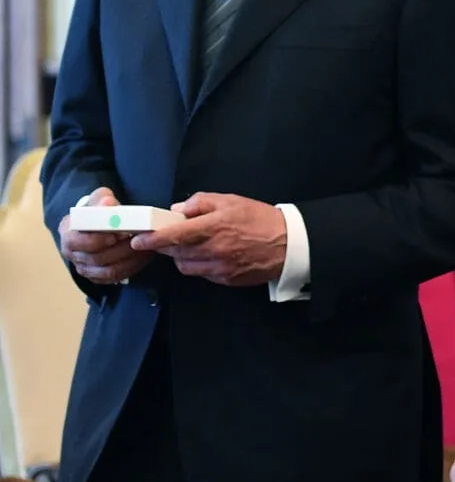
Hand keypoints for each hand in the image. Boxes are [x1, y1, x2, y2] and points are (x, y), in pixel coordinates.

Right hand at [59, 187, 153, 284]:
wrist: (100, 224)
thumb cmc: (98, 210)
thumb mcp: (99, 199)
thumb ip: (102, 199)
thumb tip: (108, 204)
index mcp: (67, 233)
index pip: (75, 242)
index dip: (96, 240)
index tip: (116, 235)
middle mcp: (72, 254)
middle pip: (96, 258)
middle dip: (121, 250)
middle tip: (141, 240)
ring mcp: (84, 267)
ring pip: (109, 271)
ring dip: (131, 260)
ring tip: (147, 247)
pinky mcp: (98, 276)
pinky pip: (117, 277)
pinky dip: (133, 267)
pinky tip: (145, 256)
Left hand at [129, 193, 285, 286]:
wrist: (289, 244)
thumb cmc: (261, 220)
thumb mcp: (232, 201)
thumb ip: (202, 202)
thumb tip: (179, 210)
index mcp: (214, 227)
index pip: (174, 235)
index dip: (153, 239)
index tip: (139, 240)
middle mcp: (214, 249)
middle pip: (175, 252)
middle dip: (165, 246)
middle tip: (165, 238)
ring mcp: (219, 267)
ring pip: (186, 266)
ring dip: (181, 256)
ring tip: (189, 246)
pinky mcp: (226, 279)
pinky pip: (202, 274)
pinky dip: (198, 265)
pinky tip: (207, 256)